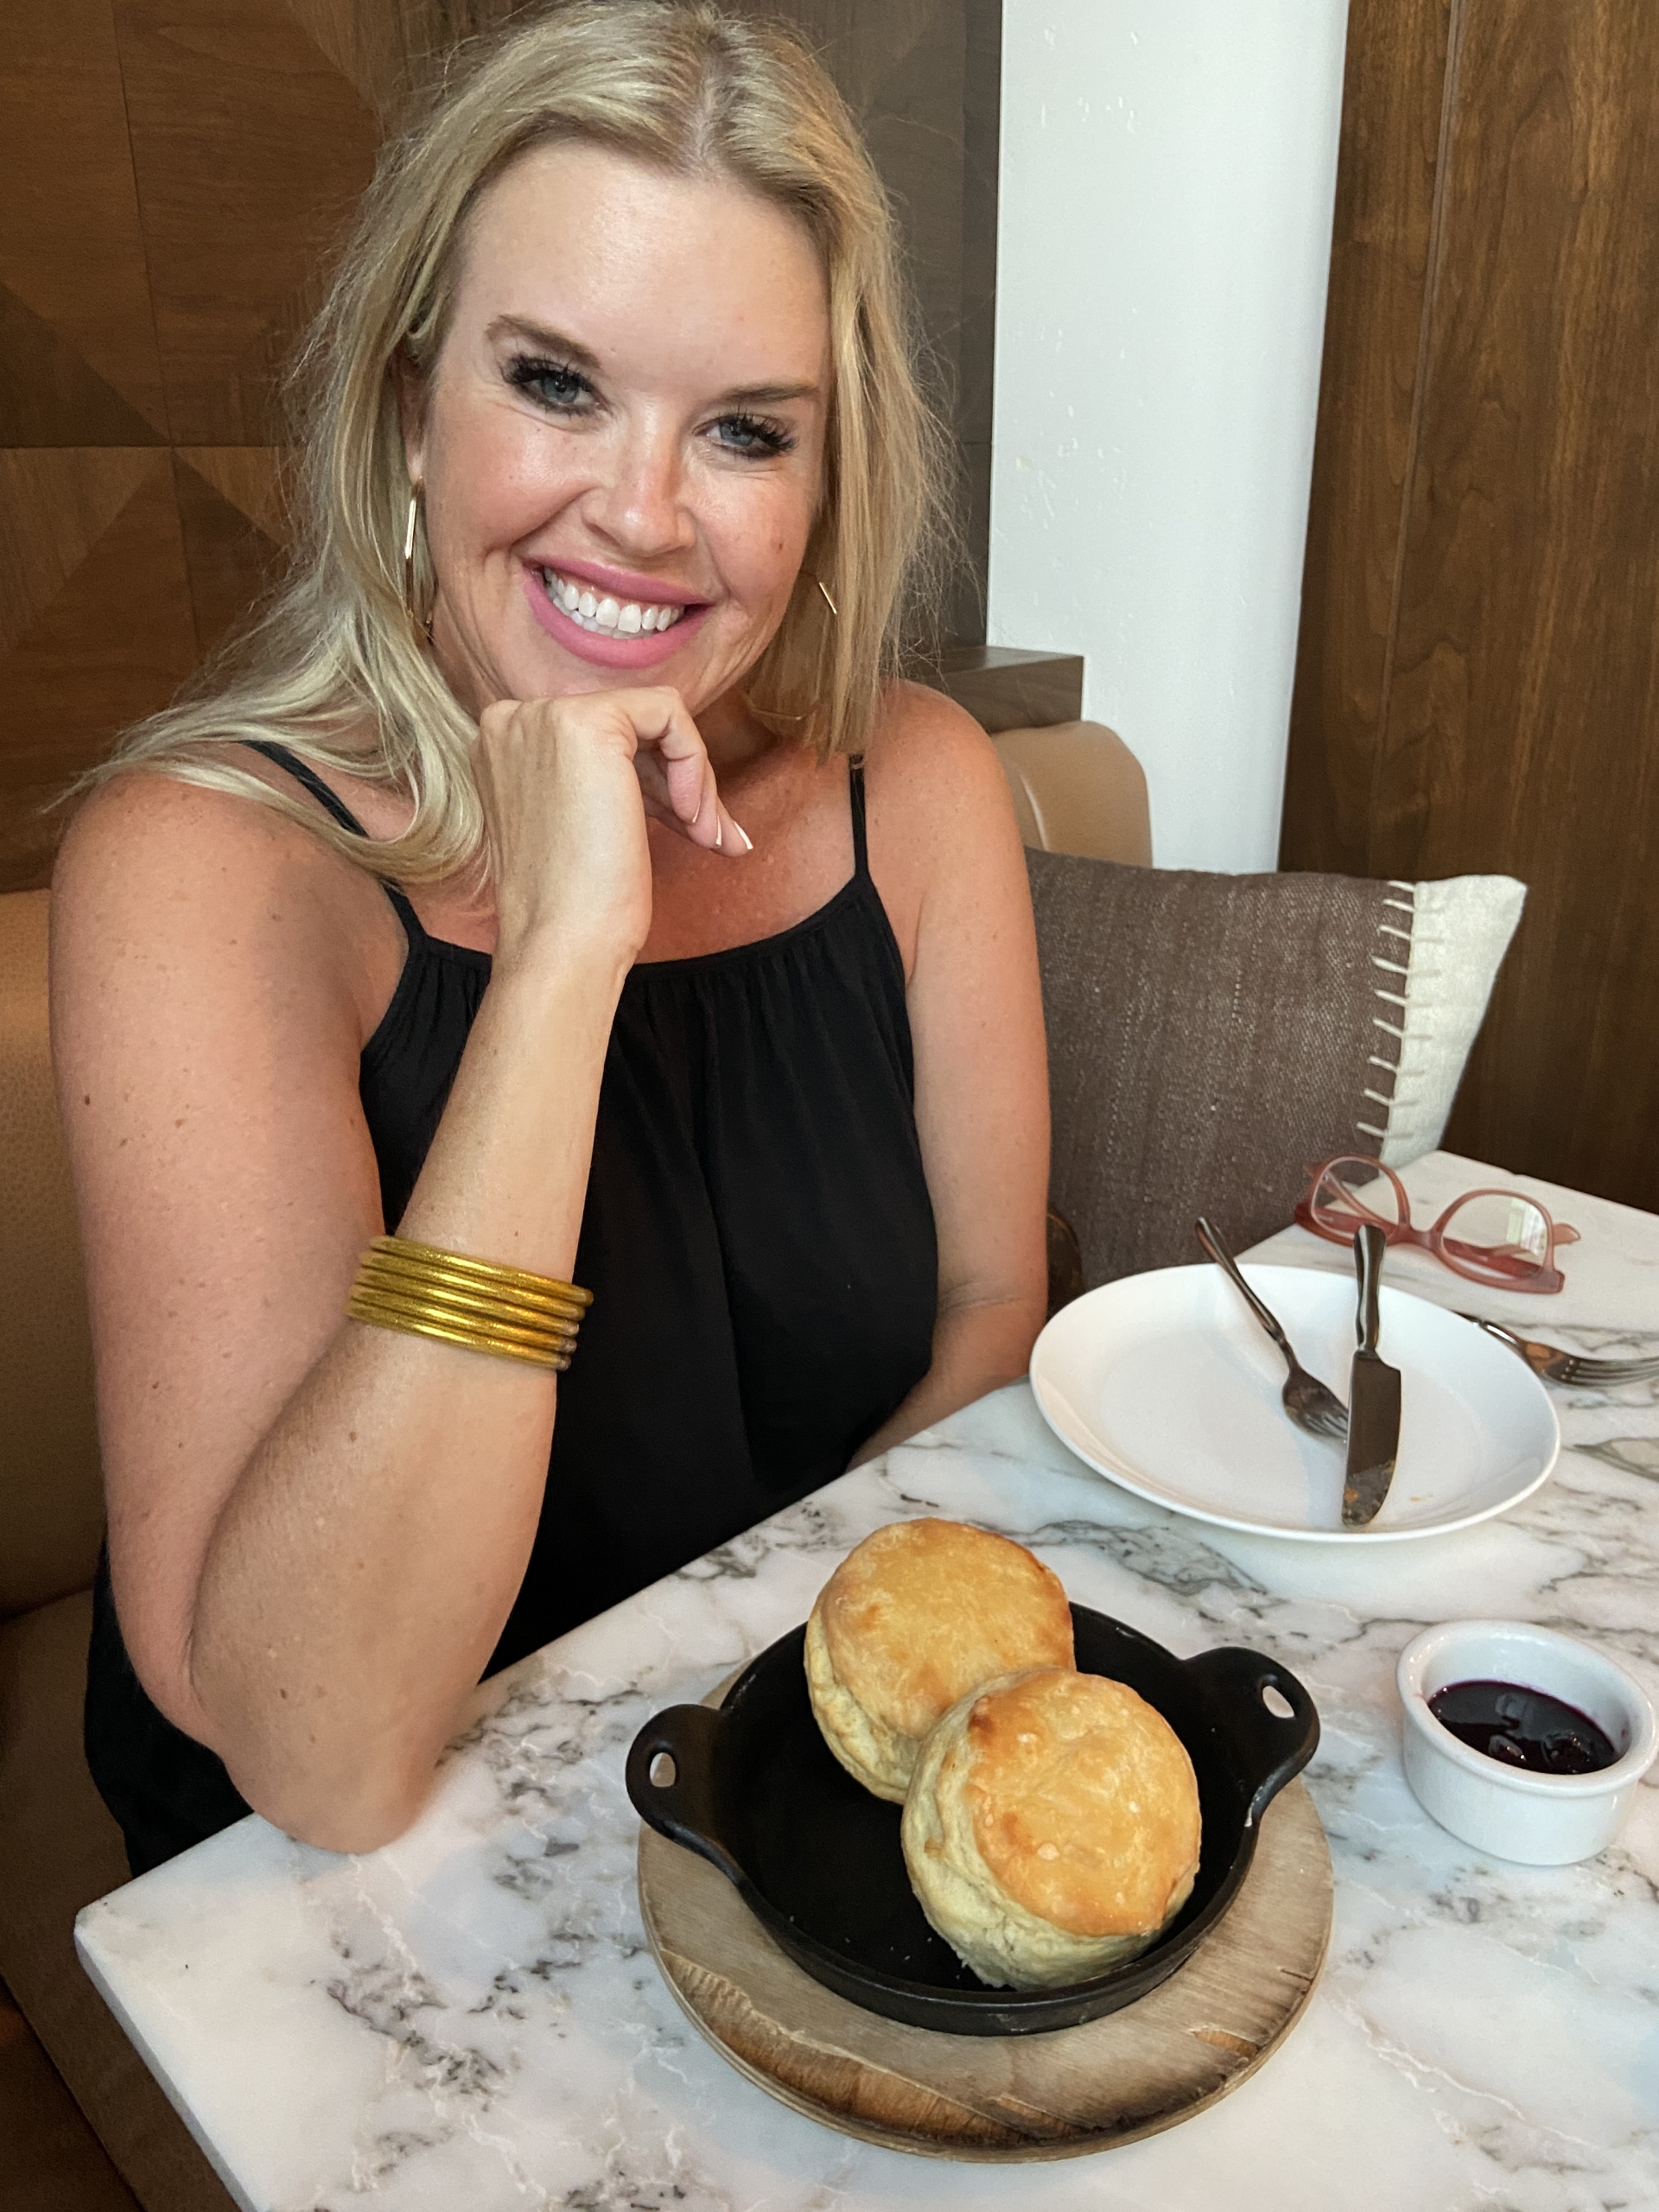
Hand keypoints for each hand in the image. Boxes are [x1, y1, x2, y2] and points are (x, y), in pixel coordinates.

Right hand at [474, 689, 748, 971]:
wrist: (561, 944)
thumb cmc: (576, 904)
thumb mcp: (584, 822)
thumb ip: (611, 779)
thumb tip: (682, 767)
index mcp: (506, 745)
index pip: (605, 738)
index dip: (654, 782)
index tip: (686, 829)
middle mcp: (513, 720)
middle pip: (632, 725)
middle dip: (681, 782)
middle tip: (712, 837)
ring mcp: (543, 717)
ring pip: (657, 719)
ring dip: (695, 781)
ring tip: (709, 838)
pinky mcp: (586, 724)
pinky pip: (670, 714)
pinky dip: (694, 764)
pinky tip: (690, 818)